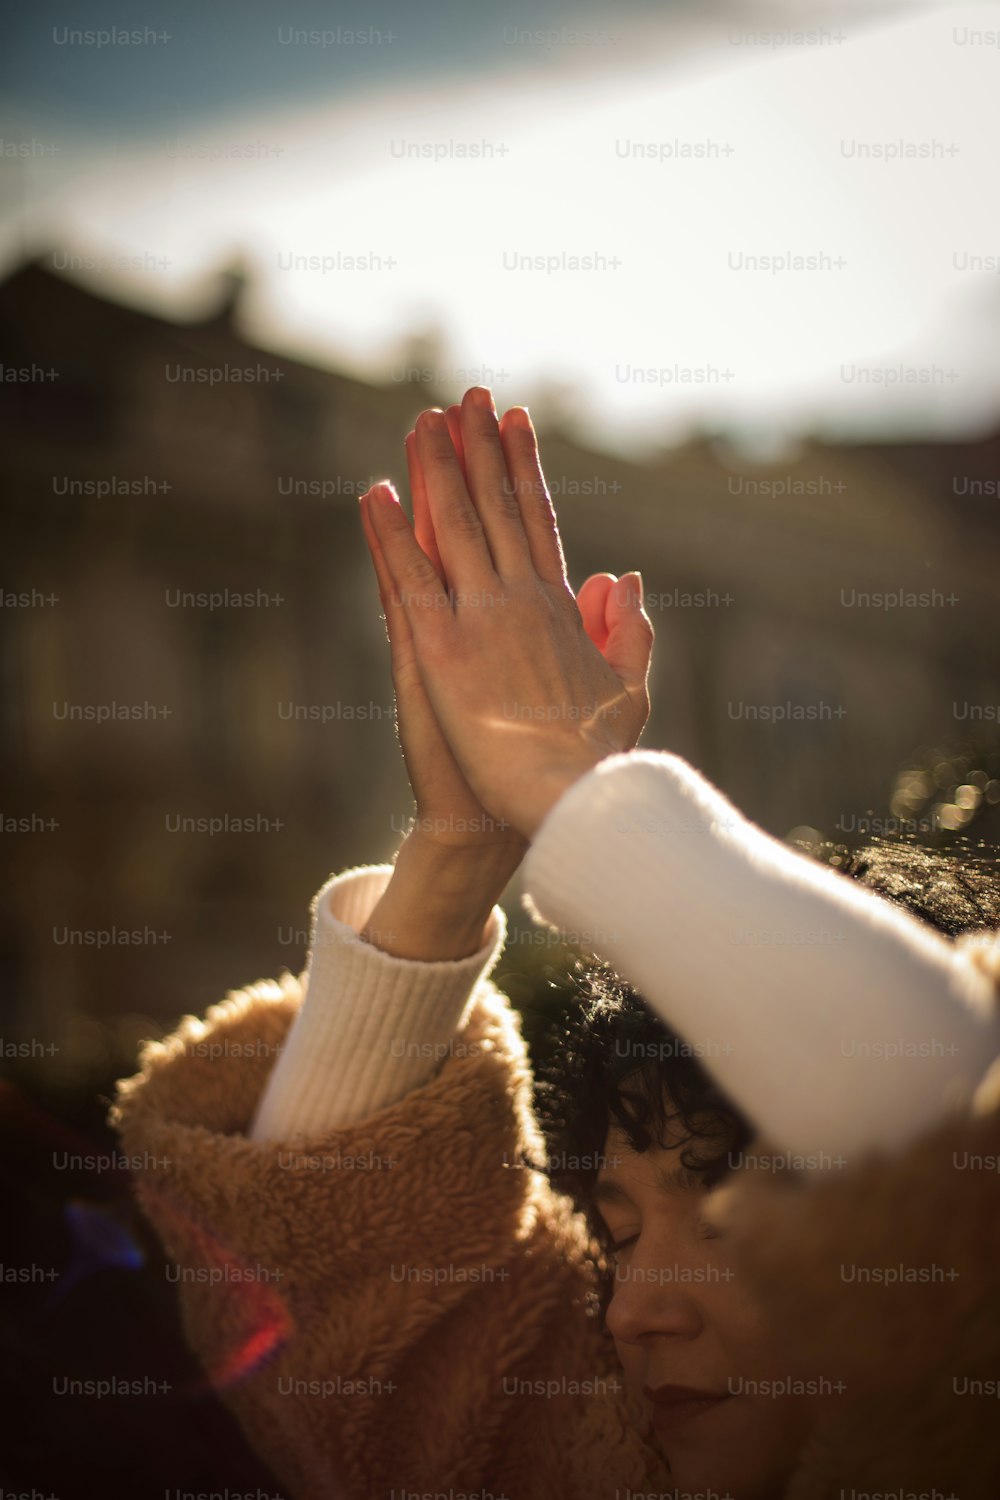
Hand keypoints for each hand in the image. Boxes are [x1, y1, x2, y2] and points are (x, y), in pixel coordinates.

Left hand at [362, 387, 653, 838]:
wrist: (564, 807)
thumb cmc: (593, 763)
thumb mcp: (628, 690)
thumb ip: (627, 631)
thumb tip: (624, 576)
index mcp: (561, 610)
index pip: (539, 522)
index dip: (523, 469)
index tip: (514, 423)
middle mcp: (521, 601)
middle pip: (495, 508)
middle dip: (479, 448)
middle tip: (466, 395)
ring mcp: (480, 621)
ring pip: (453, 528)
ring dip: (436, 470)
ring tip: (422, 421)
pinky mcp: (440, 651)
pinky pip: (408, 580)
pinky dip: (389, 535)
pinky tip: (373, 494)